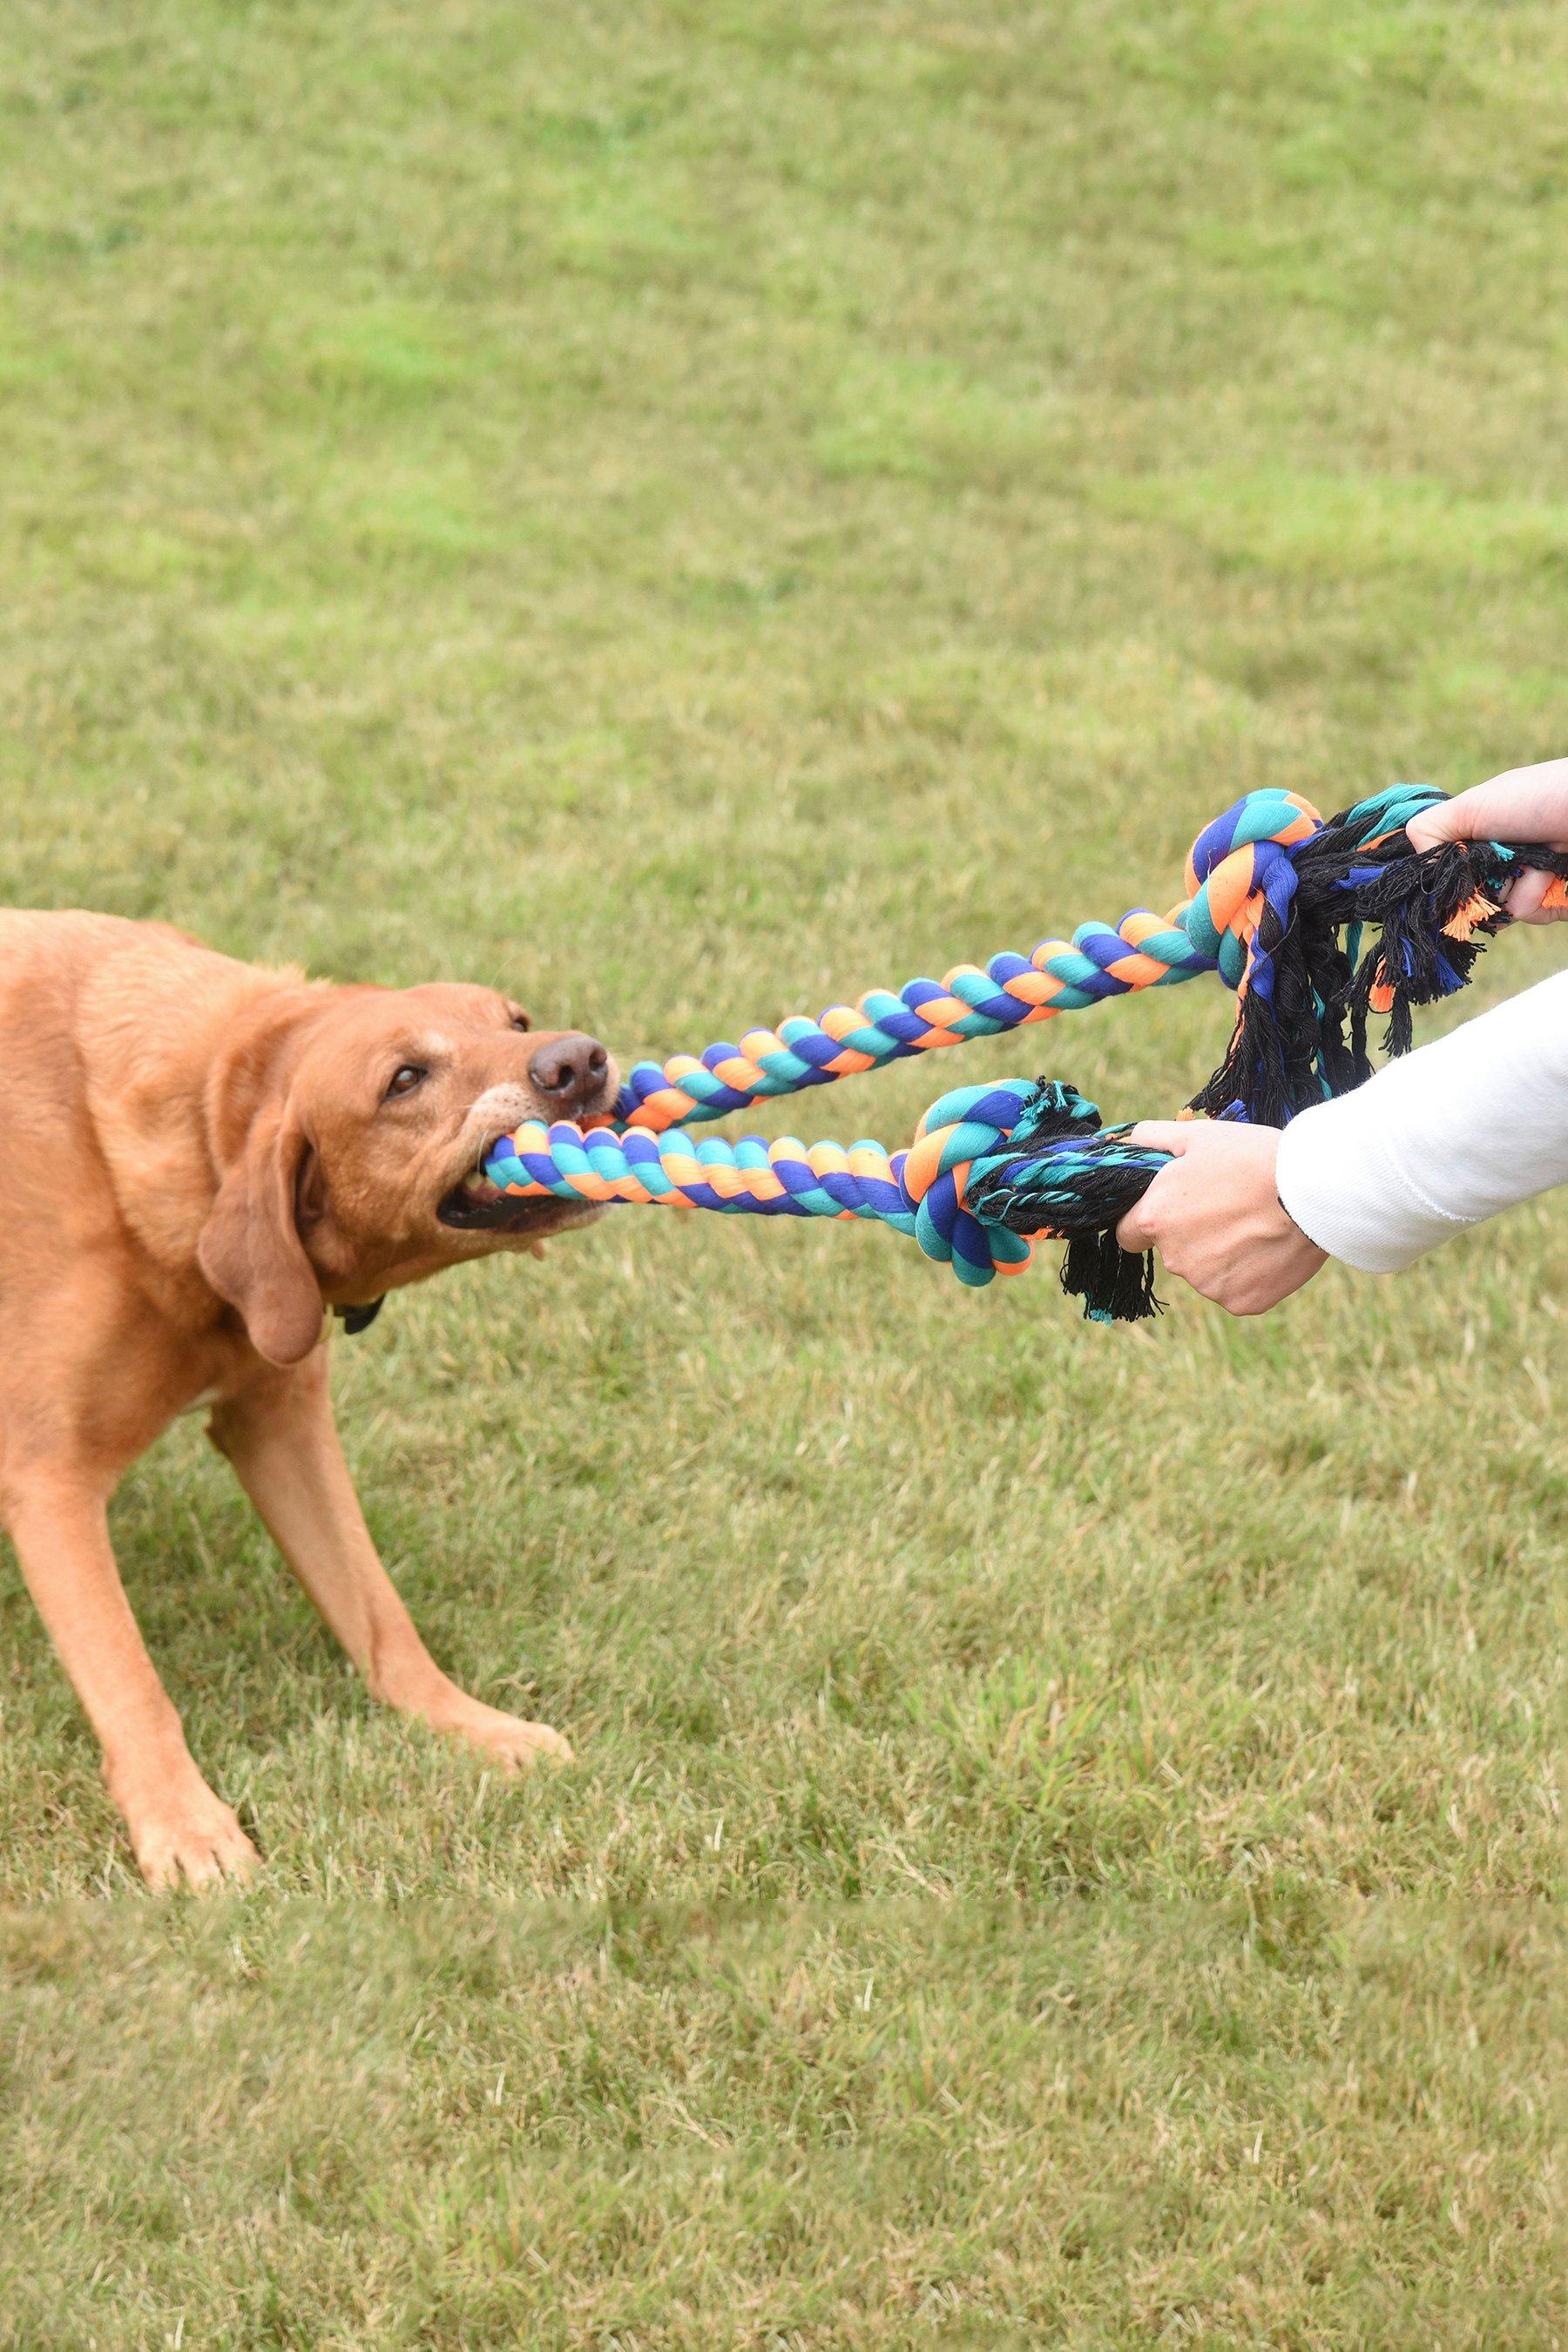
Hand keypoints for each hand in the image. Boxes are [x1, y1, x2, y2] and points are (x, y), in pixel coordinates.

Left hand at [1115, 1121, 1325, 1316]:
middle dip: (1195, 1234)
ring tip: (1258, 1224)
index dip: (1149, 1221)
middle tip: (1232, 1207)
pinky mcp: (1241, 1302)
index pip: (1128, 1233)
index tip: (1174, 1211)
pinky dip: (1252, 1274)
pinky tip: (1271, 1248)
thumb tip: (1130, 1139)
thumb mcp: (1198, 1137)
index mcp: (1156, 1219)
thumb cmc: (1252, 1157)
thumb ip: (1155, 1139)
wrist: (1313, 1191)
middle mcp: (1175, 1258)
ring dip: (1225, 1254)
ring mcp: (1208, 1285)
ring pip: (1208, 1272)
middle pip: (1174, 1251)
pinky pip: (1239, 1289)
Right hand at [1407, 758, 1567, 923]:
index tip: (1451, 874)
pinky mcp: (1556, 898)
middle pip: (1470, 897)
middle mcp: (1504, 857)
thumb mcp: (1475, 805)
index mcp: (1482, 834)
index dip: (1445, 877)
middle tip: (1507, 858)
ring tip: (1546, 859)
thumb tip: (1420, 867)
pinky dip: (1547, 899)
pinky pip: (1535, 916)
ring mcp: (1532, 878)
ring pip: (1503, 912)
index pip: (1447, 870)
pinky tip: (1560, 875)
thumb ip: (1432, 831)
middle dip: (1484, 884)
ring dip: (1523, 888)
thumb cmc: (1543, 797)